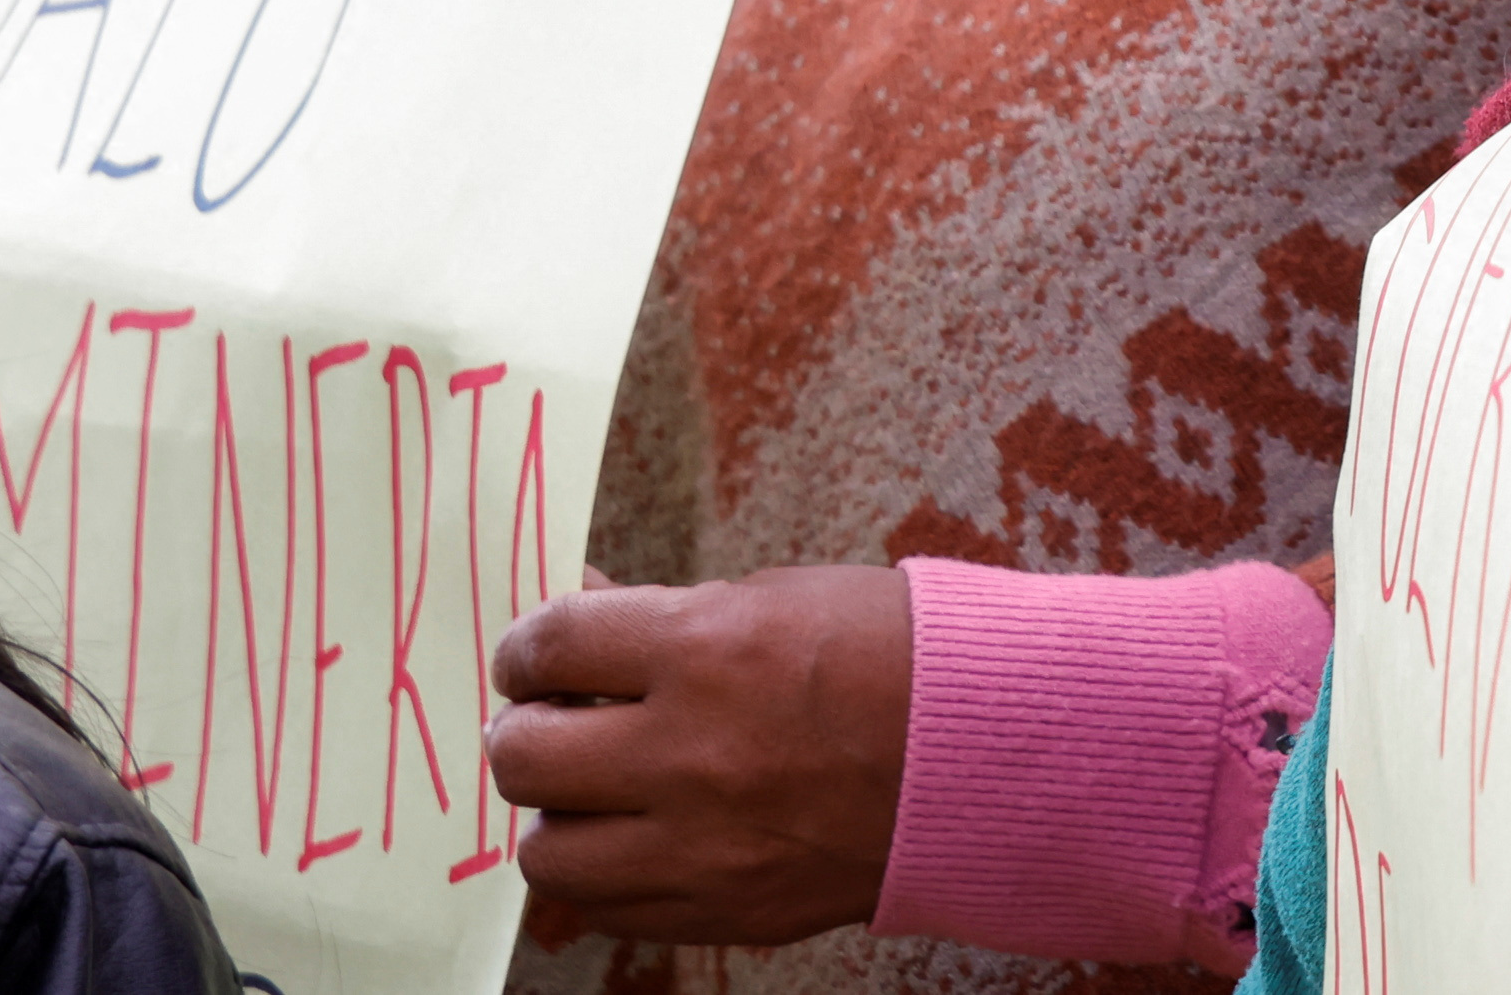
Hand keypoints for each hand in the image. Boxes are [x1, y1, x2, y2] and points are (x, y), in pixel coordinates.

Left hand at [489, 565, 912, 944]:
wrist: (989, 751)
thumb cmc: (891, 657)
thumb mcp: (774, 601)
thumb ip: (660, 616)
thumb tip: (572, 605)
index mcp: (707, 650)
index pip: (548, 645)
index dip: (526, 647)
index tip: (537, 655)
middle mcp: (690, 752)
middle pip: (522, 756)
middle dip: (528, 730)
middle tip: (560, 720)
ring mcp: (702, 844)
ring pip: (548, 852)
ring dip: (564, 814)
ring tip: (605, 790)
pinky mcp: (722, 907)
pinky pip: (607, 908)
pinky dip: (611, 872)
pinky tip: (646, 836)